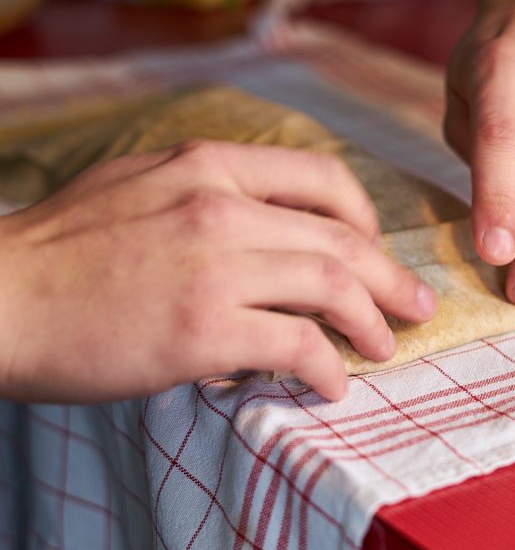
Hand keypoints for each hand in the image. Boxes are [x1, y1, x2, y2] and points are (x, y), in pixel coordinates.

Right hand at [0, 141, 435, 402]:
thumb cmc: (64, 249)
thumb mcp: (139, 184)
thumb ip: (208, 194)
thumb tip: (267, 231)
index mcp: (207, 165)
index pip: (321, 176)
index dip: (364, 217)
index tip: (374, 249)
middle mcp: (218, 205)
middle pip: (341, 238)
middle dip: (390, 278)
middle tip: (416, 306)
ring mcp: (213, 266)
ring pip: (332, 285)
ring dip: (372, 322)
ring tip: (385, 348)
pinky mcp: (203, 329)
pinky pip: (298, 345)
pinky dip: (328, 367)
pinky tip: (332, 384)